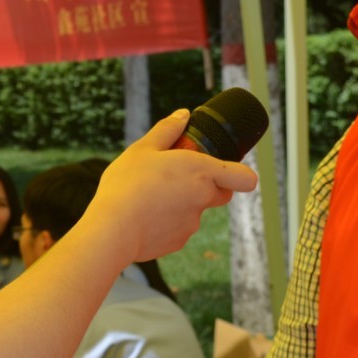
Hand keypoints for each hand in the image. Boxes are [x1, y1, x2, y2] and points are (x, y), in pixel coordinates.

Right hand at [86, 110, 258, 263]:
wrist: (112, 229)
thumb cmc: (127, 184)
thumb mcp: (143, 148)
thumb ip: (167, 130)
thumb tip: (183, 115)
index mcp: (201, 171)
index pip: (245, 178)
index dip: (240, 175)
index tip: (226, 170)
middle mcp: (203, 198)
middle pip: (222, 194)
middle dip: (208, 186)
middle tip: (179, 178)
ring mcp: (192, 223)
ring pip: (195, 211)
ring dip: (180, 204)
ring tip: (148, 197)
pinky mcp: (178, 242)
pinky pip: (178, 228)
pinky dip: (166, 222)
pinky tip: (143, 216)